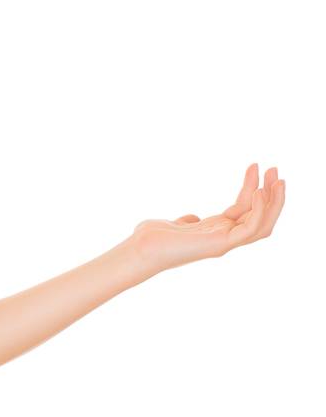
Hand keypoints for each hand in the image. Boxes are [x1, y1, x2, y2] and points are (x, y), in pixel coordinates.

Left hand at [129, 163, 285, 274]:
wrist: (139, 249)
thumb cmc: (150, 239)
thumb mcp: (174, 224)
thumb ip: (187, 221)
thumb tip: (192, 218)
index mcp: (215, 232)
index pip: (243, 209)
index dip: (251, 187)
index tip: (254, 166)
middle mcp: (224, 238)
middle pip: (260, 217)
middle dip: (272, 195)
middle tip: (275, 169)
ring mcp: (224, 243)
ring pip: (263, 226)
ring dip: (274, 202)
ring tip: (276, 178)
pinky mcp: (220, 244)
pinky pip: (251, 228)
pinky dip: (259, 211)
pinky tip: (258, 191)